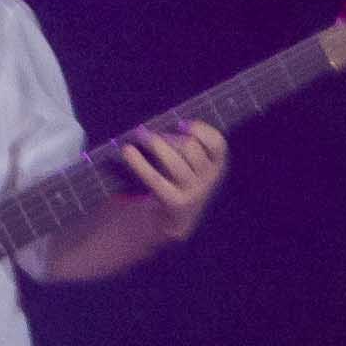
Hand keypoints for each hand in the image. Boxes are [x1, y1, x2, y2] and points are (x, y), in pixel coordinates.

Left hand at [116, 120, 226, 240]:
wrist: (171, 222)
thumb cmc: (176, 184)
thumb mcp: (188, 165)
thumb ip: (183, 148)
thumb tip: (159, 127)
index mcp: (217, 167)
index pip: (218, 144)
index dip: (201, 130)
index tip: (181, 124)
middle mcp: (210, 180)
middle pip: (190, 147)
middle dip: (168, 137)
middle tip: (148, 135)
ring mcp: (195, 193)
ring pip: (175, 160)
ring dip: (155, 145)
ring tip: (140, 137)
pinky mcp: (175, 203)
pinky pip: (156, 179)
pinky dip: (139, 163)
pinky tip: (127, 151)